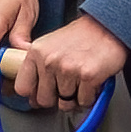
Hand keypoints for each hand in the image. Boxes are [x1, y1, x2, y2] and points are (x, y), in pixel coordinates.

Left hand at [1, 12, 129, 112]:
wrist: (108, 27)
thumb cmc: (81, 37)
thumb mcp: (50, 45)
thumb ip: (38, 67)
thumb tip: (32, 96)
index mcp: (36, 52)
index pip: (22, 88)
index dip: (33, 94)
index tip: (41, 93)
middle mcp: (49, 61)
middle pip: (44, 100)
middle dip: (57, 98)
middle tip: (67, 87)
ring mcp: (68, 69)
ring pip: (65, 104)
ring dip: (75, 97)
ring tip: (80, 81)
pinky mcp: (87, 76)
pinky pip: (84, 102)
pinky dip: (90, 97)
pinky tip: (91, 82)